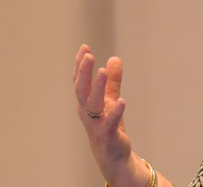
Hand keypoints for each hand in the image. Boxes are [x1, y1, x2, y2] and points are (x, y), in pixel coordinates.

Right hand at [73, 44, 136, 183]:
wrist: (112, 155)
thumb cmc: (108, 125)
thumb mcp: (110, 99)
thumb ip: (113, 81)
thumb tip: (115, 58)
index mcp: (85, 102)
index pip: (80, 81)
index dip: (80, 65)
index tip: (84, 48)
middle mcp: (87, 112)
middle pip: (82, 90)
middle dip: (83, 72)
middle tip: (88, 55)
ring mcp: (96, 124)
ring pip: (93, 104)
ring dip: (97, 87)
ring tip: (102, 71)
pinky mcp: (108, 135)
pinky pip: (110, 122)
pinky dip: (115, 112)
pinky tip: (122, 101)